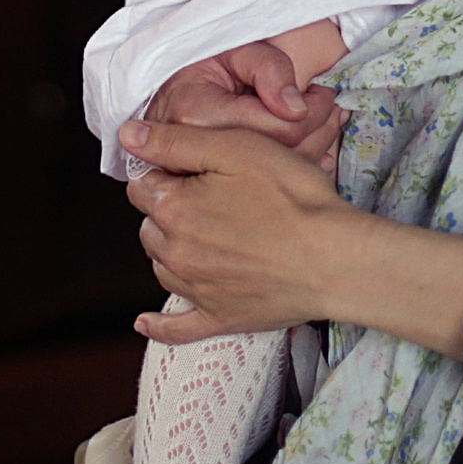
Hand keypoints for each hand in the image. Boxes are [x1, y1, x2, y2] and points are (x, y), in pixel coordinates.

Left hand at [122, 119, 462, 357]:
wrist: (335, 258)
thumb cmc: (292, 196)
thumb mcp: (235, 148)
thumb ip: (176, 141)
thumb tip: (127, 135)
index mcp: (173, 209)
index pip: (142, 186)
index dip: (166, 172)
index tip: (194, 169)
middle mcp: (175, 253)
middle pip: (151, 226)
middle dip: (169, 210)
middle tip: (209, 197)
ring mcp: (196, 290)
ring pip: (163, 265)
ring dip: (173, 249)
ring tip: (207, 235)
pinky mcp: (220, 318)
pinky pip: (176, 328)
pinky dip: (159, 325)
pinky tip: (143, 322)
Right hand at [147, 42, 344, 168]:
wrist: (172, 87)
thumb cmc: (204, 63)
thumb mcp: (236, 49)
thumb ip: (269, 68)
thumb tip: (296, 107)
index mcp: (198, 114)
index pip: (276, 129)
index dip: (313, 112)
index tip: (323, 93)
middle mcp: (197, 151)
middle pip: (280, 155)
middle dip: (319, 129)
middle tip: (331, 106)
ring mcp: (203, 173)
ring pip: (277, 174)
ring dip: (315, 147)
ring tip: (327, 122)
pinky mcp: (213, 184)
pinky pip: (266, 184)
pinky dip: (298, 166)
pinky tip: (314, 150)